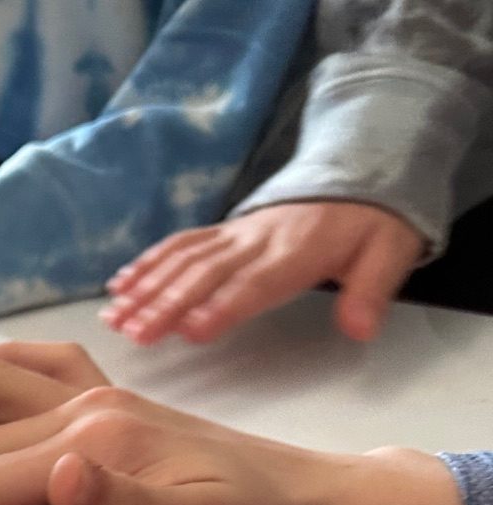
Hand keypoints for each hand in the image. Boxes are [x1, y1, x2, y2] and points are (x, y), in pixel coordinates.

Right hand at [103, 203, 425, 344]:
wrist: (359, 170)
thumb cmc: (371, 224)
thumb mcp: (390, 251)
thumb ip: (372, 290)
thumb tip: (360, 329)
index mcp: (296, 252)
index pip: (255, 282)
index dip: (224, 305)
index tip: (192, 330)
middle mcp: (256, 241)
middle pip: (206, 274)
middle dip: (167, 304)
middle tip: (135, 333)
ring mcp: (234, 233)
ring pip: (183, 260)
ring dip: (145, 288)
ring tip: (114, 316)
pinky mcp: (222, 230)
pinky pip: (180, 243)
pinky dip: (146, 263)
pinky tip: (119, 285)